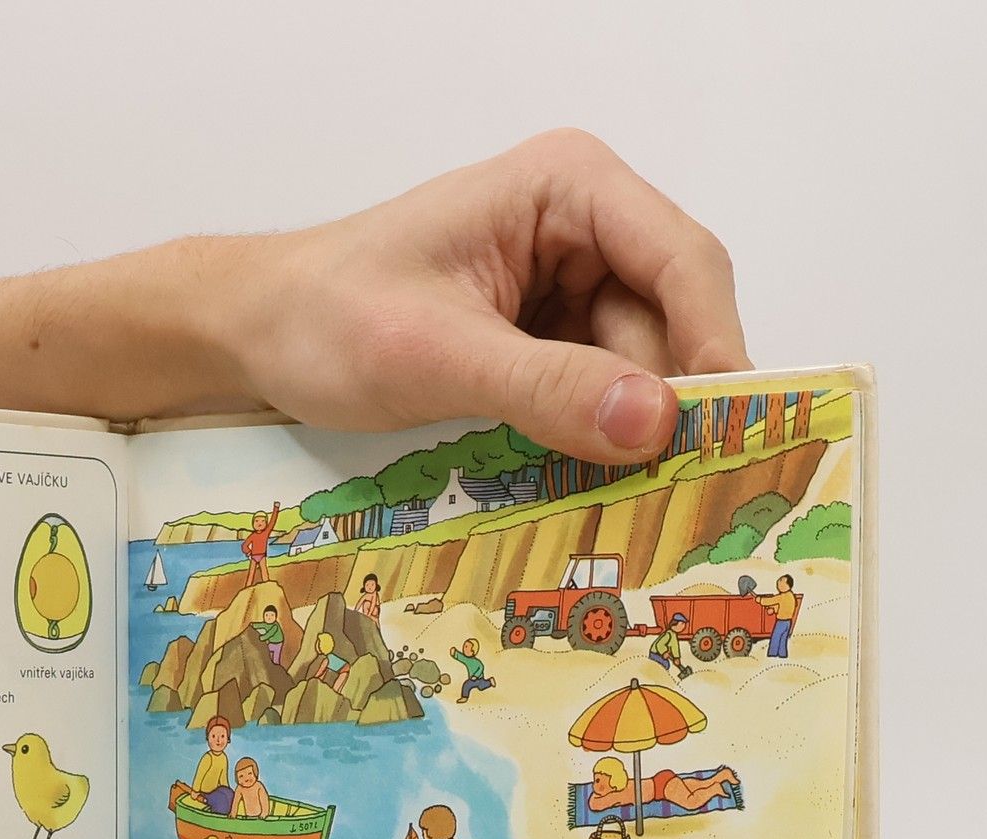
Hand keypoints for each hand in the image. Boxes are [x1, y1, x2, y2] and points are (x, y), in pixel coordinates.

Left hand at [220, 130, 746, 460]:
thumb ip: (546, 387)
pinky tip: (591, 488)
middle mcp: (583, 226)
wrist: (257, 335)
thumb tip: (654, 421)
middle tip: (685, 492)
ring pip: (636, 367)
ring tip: (632, 503)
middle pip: (670, 319)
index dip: (714, 347)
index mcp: (568, 186)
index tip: (729, 430)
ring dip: (629, 432)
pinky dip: (593, 439)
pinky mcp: (542, 339)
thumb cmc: (326, 319)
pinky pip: (594, 392)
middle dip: (670, 402)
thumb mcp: (436, 356)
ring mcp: (565, 285)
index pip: (681, 261)